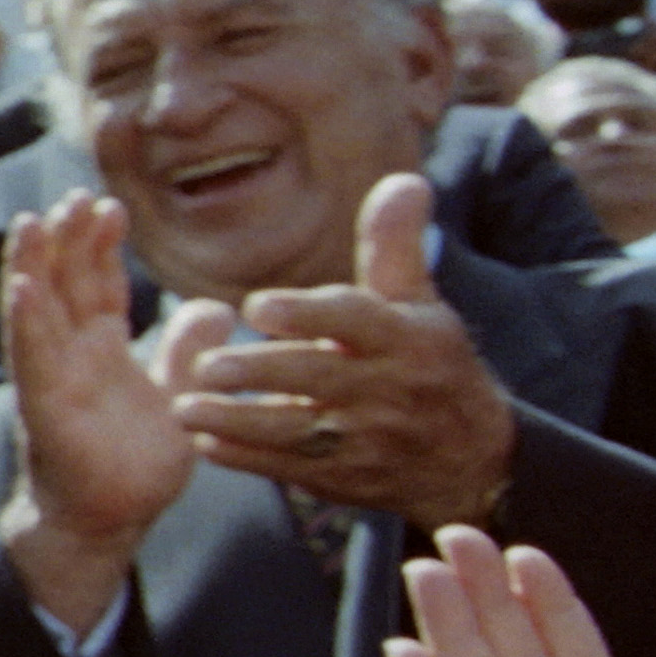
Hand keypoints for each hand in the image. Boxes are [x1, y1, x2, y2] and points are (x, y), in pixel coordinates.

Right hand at [0, 196, 193, 623]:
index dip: (100, 245)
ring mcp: (50, 377)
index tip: (110, 205)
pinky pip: (30, 357)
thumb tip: (219, 308)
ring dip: (31, 264)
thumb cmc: (133, 466)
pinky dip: (24, 321)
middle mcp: (68, 355)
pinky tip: (21, 286)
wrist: (107, 522)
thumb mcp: (179, 400)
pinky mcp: (41, 407)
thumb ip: (190, 354)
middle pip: (62, 283)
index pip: (95, 284)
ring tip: (32, 221)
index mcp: (99, 349)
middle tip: (76, 194)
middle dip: (66, 239)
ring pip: (36, 309)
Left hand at [159, 173, 514, 526]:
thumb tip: (403, 178)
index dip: (307, 314)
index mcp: (406, 339)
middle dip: (261, 374)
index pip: (355, 321)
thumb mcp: (421, 304)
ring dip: (238, 422)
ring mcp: (367, 440)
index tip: (256, 307)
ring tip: (185, 407)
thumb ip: (395, 246)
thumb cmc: (430, 363)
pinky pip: (292, 469)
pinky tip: (204, 442)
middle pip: (319, 378)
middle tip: (206, 366)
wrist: (470, 458)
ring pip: (298, 432)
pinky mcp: (346, 479)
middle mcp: (388, 390)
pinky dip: (246, 458)